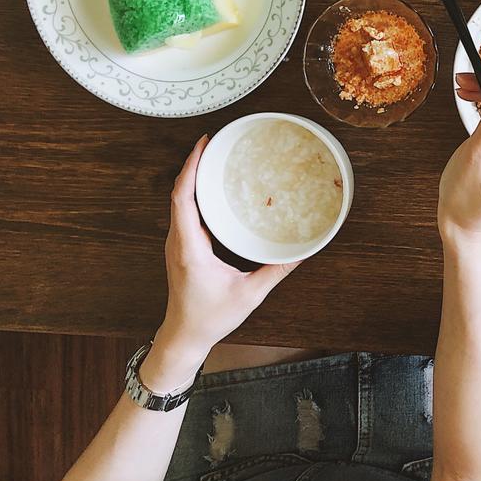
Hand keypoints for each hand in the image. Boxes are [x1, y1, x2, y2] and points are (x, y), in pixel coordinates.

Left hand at [150, 137, 300, 388]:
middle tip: (213, 143)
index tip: (203, 145)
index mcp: (190, 248)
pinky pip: (184, 214)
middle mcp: (178, 242)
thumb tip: (302, 251)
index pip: (183, 199)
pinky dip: (194, 195)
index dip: (190, 169)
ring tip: (212, 159)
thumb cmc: (210, 318)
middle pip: (178, 194)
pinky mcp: (182, 249)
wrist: (183, 337)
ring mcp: (177, 245)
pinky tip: (211, 190)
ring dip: (192, 178)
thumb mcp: (249, 294)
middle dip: (193, 164)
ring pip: (179, 202)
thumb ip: (276, 271)